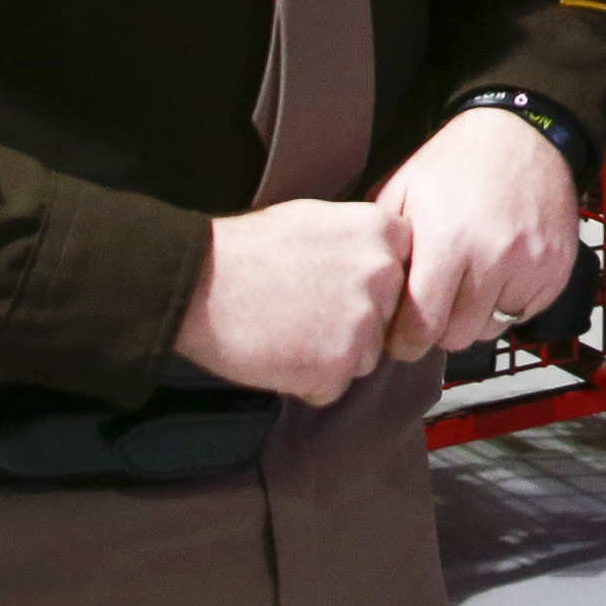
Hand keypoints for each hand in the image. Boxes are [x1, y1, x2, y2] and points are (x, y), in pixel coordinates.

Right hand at [175, 201, 410, 402]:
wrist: (197, 281)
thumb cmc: (247, 250)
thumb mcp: (319, 218)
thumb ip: (362, 240)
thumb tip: (384, 260)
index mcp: (383, 232)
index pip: (408, 273)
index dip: (373, 288)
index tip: (344, 289)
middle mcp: (383, 275)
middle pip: (388, 318)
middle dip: (353, 323)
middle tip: (307, 310)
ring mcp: (362, 323)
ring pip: (365, 356)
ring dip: (332, 353)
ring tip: (289, 328)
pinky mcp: (336, 366)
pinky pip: (333, 387)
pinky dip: (307, 381)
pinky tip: (280, 352)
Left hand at [374, 108, 584, 363]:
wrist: (522, 133)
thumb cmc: (454, 164)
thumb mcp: (402, 192)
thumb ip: (383, 248)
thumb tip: (368, 297)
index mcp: (448, 242)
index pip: (422, 327)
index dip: (404, 341)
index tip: (400, 338)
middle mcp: (494, 258)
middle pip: (458, 337)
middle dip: (440, 329)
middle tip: (434, 308)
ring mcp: (532, 265)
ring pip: (492, 329)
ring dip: (475, 317)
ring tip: (468, 286)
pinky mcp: (558, 268)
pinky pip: (525, 313)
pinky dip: (508, 304)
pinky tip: (499, 276)